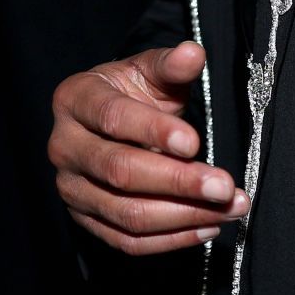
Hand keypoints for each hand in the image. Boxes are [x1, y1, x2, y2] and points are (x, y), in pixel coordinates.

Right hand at [49, 40, 249, 254]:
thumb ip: (172, 65)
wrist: (110, 123)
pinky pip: (129, 242)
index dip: (153, 132)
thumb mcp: (150, 70)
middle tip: (224, 186)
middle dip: (178, 182)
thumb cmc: (133, 92)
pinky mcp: (86, 220)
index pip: (113, 118)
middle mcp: (64, 146)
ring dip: (184, 216)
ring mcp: (71, 188)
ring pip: (127, 213)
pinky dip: (172, 239)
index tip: (195, 142)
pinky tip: (209, 227)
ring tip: (230, 209)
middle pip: (120, 171)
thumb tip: (194, 53)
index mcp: (75, 99)